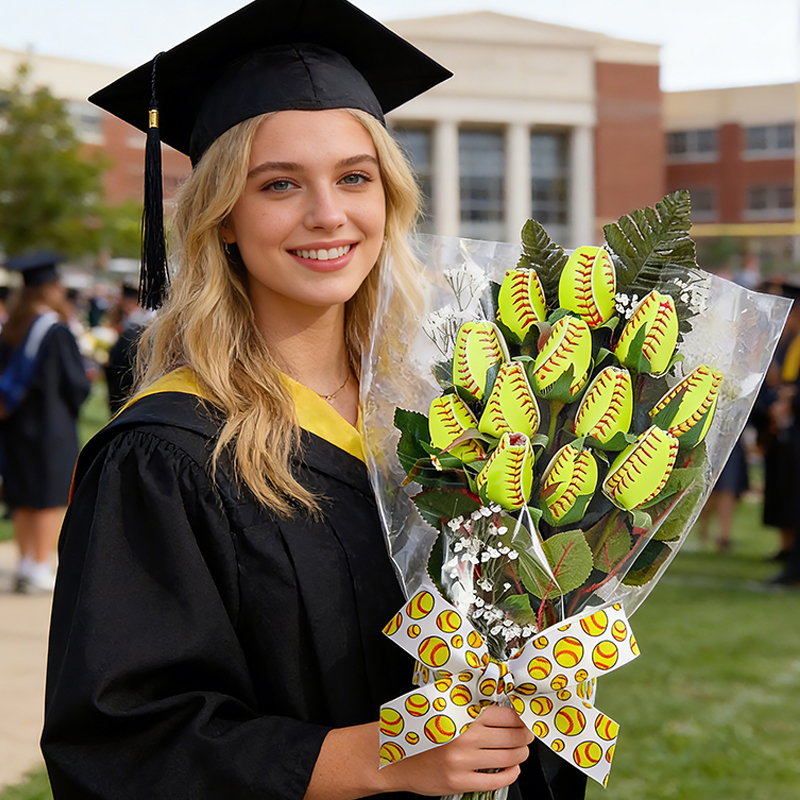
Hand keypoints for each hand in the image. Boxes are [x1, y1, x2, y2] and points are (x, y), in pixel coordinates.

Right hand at [381, 704, 533, 796]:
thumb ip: (467, 704)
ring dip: (520, 754)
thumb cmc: (417, 729)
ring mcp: (462, 761)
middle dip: (524, 736)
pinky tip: (511, 769)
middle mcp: (464, 737)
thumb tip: (498, 703)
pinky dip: (510, 774)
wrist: (392, 755)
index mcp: (461, 713)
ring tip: (520, 751)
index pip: (506, 716)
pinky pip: (496, 780)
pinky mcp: (459, 782)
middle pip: (512, 737)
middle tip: (526, 735)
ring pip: (508, 758)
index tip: (525, 719)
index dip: (521, 718)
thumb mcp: (441, 706)